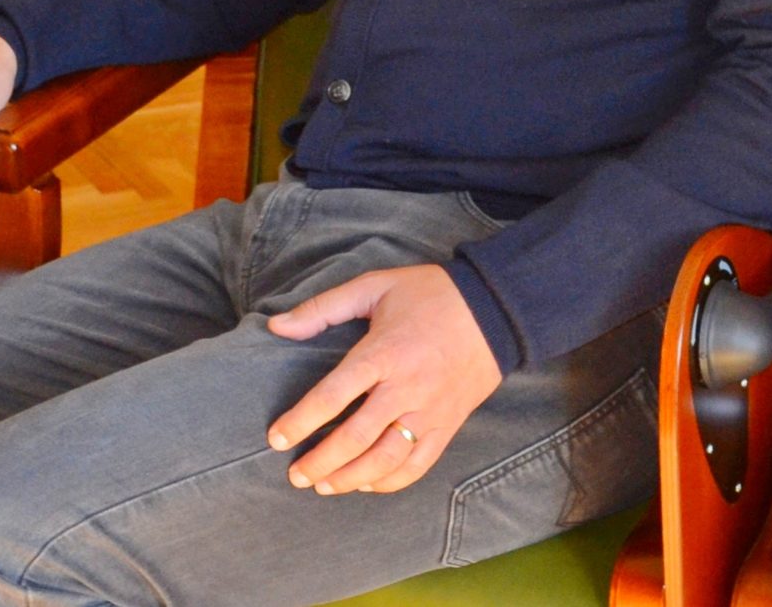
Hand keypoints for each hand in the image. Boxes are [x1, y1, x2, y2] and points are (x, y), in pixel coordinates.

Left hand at [265, 265, 504, 494]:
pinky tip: (366, 483)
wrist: (495, 308)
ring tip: (322, 486)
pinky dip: (389, 481)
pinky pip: (417, 465)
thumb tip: (277, 326)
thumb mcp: (375, 286)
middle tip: (295, 474)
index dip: (301, 421)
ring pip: (385, 460)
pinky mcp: (447, 426)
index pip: (334, 395)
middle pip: (356, 438)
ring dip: (350, 479)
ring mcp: (430, 412)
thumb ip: (324, 308)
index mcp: (384, 352)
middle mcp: (406, 388)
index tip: (276, 439)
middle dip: (319, 462)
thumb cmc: (429, 294)